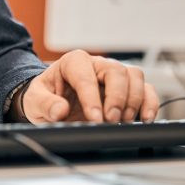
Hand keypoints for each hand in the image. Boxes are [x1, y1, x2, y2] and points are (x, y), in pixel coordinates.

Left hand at [22, 50, 158, 124]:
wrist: (53, 103)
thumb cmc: (46, 97)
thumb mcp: (35, 101)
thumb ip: (46, 104)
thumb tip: (61, 110)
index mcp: (73, 62)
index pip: (86, 76)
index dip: (92, 97)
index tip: (94, 118)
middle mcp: (96, 64)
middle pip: (116, 72)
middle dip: (117, 97)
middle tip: (111, 120)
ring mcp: (113, 75)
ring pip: (134, 77)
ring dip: (134, 100)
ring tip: (124, 121)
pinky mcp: (127, 88)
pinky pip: (146, 89)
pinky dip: (149, 103)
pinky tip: (145, 119)